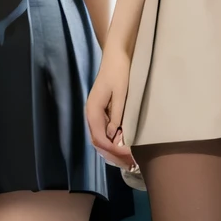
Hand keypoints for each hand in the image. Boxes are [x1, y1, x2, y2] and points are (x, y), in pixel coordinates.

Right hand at [87, 52, 136, 169]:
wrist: (116, 56)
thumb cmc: (119, 71)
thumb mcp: (121, 93)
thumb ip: (117, 114)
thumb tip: (113, 135)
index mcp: (93, 110)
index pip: (99, 138)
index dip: (112, 150)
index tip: (127, 156)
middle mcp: (91, 114)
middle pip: (98, 142)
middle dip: (113, 155)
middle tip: (130, 163)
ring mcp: (95, 113)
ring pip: (100, 139)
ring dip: (112, 151)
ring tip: (128, 160)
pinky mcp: (102, 112)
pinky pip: (104, 133)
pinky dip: (112, 143)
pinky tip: (123, 147)